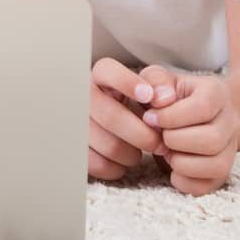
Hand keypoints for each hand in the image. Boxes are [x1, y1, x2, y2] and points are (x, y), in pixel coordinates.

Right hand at [87, 58, 165, 180]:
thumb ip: (160, 83)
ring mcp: (76, 123)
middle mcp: (83, 97)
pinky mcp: (75, 149)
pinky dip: (117, 167)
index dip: (127, 83)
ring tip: (140, 151)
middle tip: (160, 144)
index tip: (148, 96)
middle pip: (111, 116)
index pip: (107, 71)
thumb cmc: (138, 103)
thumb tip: (164, 97)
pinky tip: (123, 160)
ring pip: (108, 145)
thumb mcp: (151, 85)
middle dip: (142, 134)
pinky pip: (99, 164)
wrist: (124, 125)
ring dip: (133, 154)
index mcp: (101, 76)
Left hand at [138, 64, 239, 195]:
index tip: (149, 118)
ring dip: (181, 162)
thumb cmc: (165, 95)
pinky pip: (209, 186)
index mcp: (217, 92)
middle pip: (212, 140)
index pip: (202, 108)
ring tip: (165, 151)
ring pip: (216, 165)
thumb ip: (155, 81)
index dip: (171, 117)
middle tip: (158, 136)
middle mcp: (231, 120)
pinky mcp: (222, 171)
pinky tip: (170, 168)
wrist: (180, 113)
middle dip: (175, 141)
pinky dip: (184, 182)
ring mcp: (230, 148)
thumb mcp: (156, 79)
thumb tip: (160, 99)